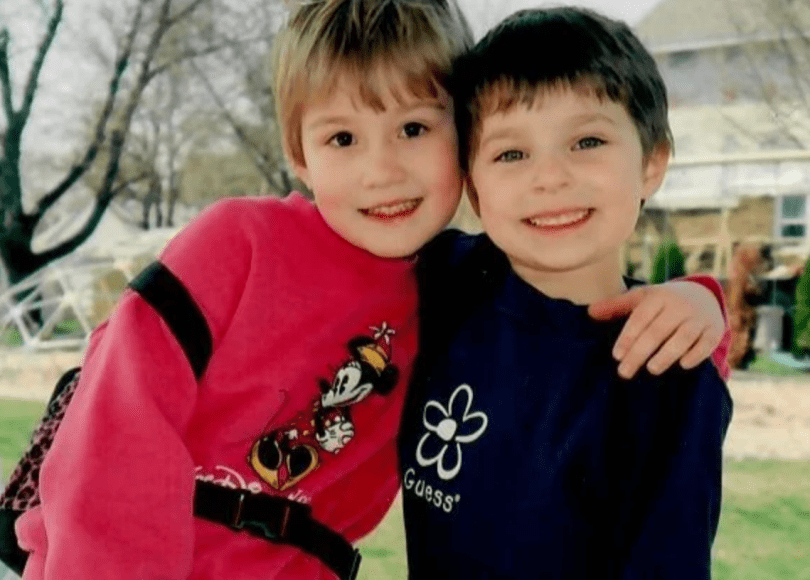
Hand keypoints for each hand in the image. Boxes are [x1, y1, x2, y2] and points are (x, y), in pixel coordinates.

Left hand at [588, 281, 724, 378]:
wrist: (702, 296)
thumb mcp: (641, 299)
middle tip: (624, 372)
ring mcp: (698, 317)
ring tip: (651, 369)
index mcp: (659, 296)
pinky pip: (705, 343)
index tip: (617, 356)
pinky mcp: (714, 330)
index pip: (641, 318)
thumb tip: (590, 313)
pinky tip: (682, 365)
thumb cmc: (662, 302)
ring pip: (683, 337)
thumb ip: (616, 306)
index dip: (628, 337)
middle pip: (658, 331)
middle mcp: (680, 305)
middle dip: (640, 353)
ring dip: (667, 354)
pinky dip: (695, 354)